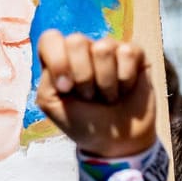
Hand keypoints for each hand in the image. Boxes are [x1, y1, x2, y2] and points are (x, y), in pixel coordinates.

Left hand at [35, 31, 155, 159]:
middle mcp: (84, 49)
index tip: (65, 88)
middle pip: (76, 40)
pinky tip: (125, 89)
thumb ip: (47, 80)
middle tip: (89, 95)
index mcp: (59, 58)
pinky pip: (128, 53)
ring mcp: (110, 49)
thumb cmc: (83, 122)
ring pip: (103, 48)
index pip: (50, 38)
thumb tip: (65, 65)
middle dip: (83, 76)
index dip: (57, 61)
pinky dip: (125, 79)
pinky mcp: (134, 54)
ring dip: (105, 82)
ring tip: (108, 96)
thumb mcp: (52, 105)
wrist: (117, 142)